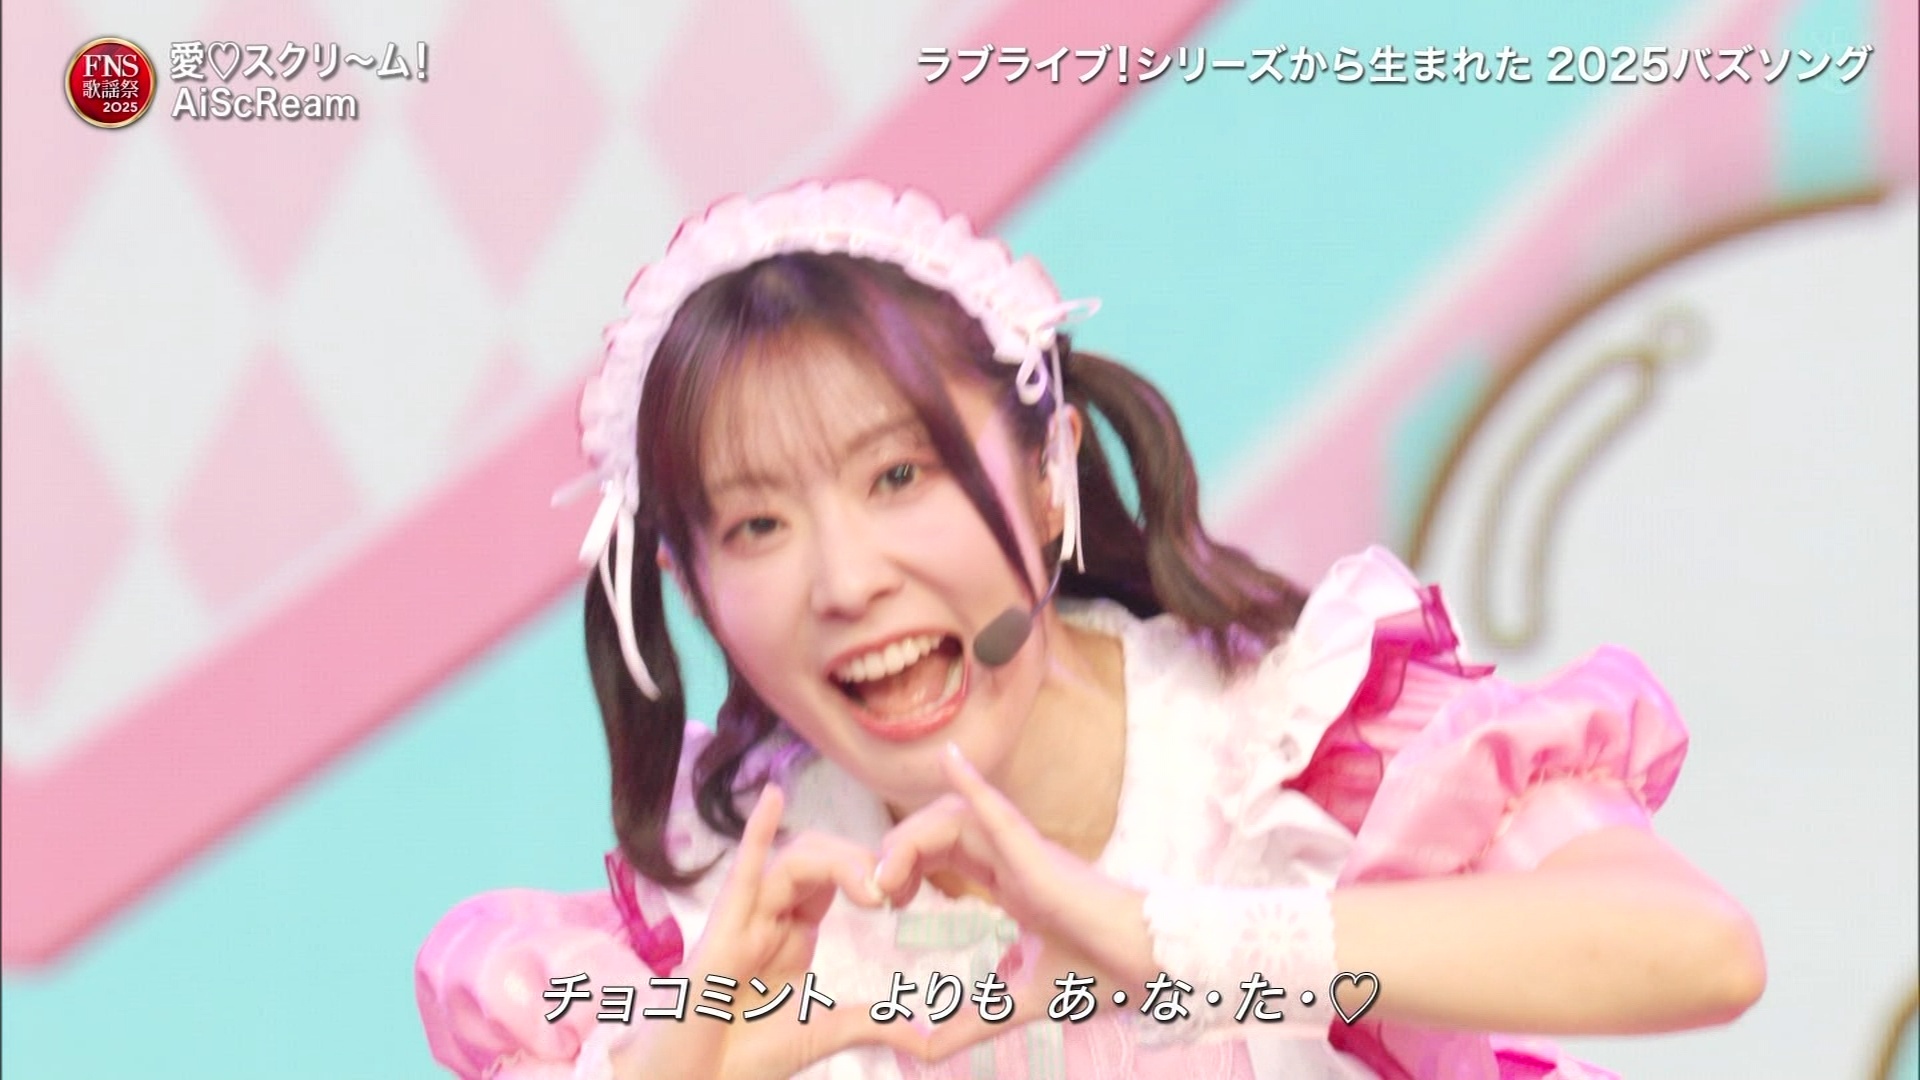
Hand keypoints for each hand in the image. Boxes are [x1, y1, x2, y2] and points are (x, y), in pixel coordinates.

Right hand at [612, 785, 930, 1079]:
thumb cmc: (744, 1056)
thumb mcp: (825, 1032)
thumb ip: (873, 1024)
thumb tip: (928, 1038)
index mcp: (793, 931)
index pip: (835, 876)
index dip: (869, 871)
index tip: (903, 892)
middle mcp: (769, 915)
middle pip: (816, 859)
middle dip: (857, 861)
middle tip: (889, 888)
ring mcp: (744, 919)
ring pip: (791, 862)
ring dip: (834, 861)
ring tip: (867, 882)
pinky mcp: (721, 933)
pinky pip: (742, 874)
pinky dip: (757, 832)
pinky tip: (774, 796)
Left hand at [872, 745, 1155, 1061]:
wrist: (1146, 970)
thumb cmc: (1098, 974)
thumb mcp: (1016, 999)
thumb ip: (972, 1019)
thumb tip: (924, 1048)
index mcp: (1010, 881)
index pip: (945, 852)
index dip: (908, 865)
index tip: (889, 902)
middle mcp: (1013, 857)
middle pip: (940, 829)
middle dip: (899, 850)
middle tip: (876, 891)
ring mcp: (1025, 852)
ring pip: (954, 817)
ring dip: (913, 836)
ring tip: (887, 868)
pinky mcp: (1038, 857)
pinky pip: (1000, 811)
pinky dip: (973, 783)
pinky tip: (951, 759)